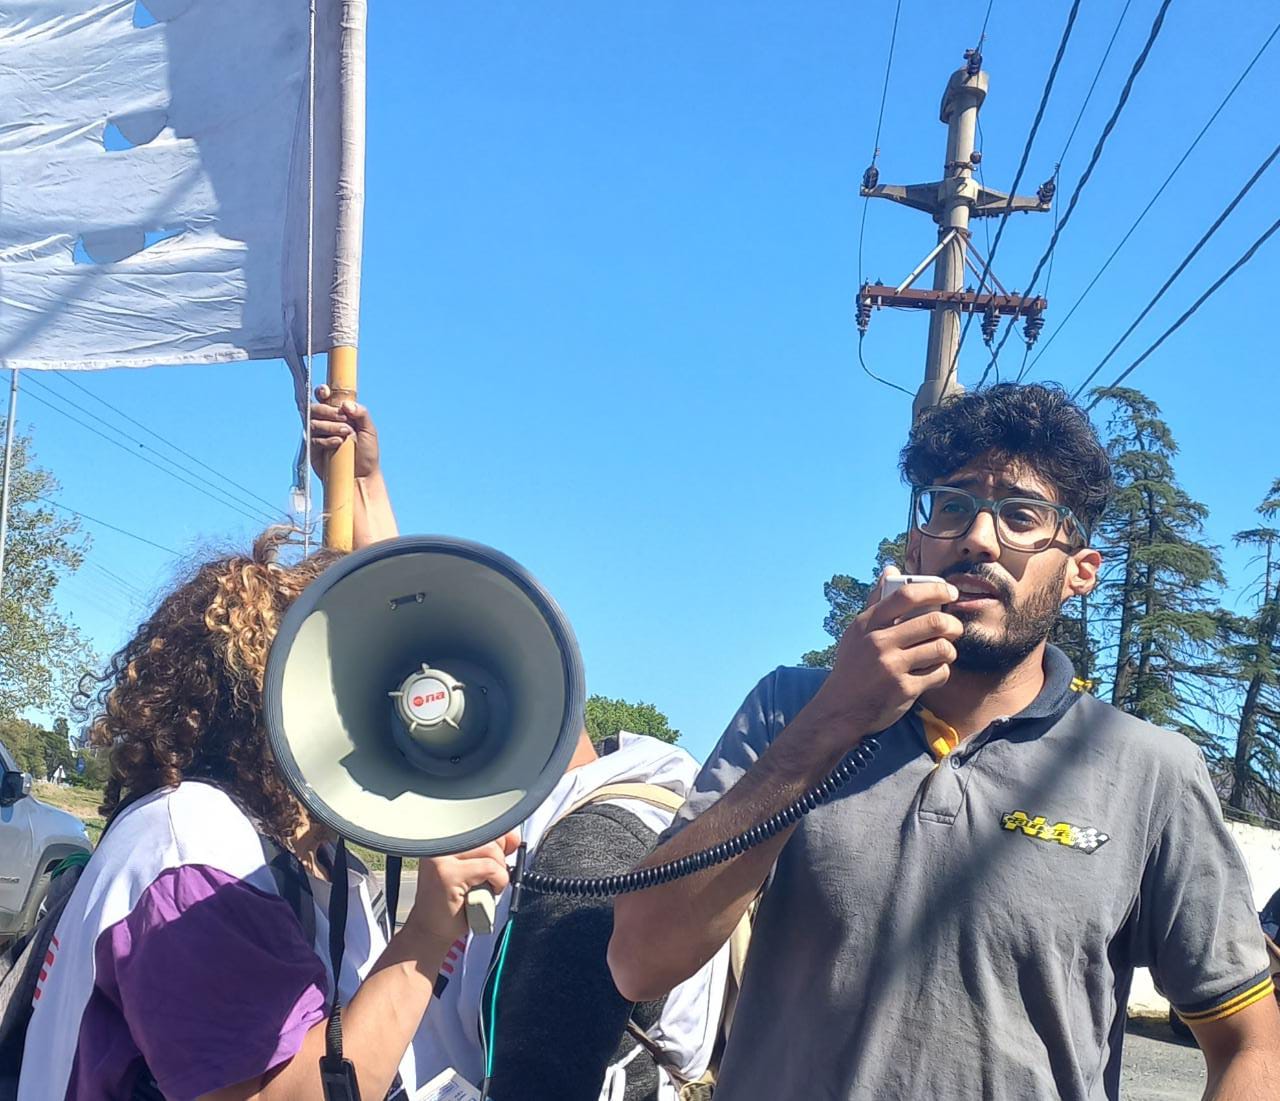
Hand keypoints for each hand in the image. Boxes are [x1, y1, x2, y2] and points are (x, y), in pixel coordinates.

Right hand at [308, 385, 379, 478]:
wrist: (363, 476)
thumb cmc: (367, 452)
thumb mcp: (369, 430)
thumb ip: (362, 413)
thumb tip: (346, 404)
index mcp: (338, 414)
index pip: (324, 397)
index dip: (321, 392)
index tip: (325, 392)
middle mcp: (325, 422)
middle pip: (315, 408)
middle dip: (328, 412)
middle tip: (346, 421)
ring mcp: (317, 436)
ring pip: (313, 423)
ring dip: (330, 426)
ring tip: (346, 434)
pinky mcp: (312, 450)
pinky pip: (313, 440)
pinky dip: (327, 440)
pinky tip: (338, 444)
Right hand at [404, 832, 519, 944]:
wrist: (429, 930)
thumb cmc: (453, 902)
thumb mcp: (475, 870)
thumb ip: (491, 851)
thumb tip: (512, 838)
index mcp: (444, 838)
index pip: (482, 824)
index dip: (500, 838)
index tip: (506, 851)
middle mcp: (439, 843)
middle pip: (489, 836)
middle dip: (499, 860)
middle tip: (489, 880)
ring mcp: (441, 858)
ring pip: (491, 852)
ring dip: (498, 874)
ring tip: (485, 888)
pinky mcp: (448, 874)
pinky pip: (489, 868)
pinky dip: (497, 882)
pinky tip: (486, 894)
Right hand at [806, 566, 962, 748]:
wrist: (840, 710)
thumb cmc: (853, 667)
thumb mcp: (857, 632)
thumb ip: (876, 601)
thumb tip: (891, 569)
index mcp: (867, 624)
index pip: (906, 596)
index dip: (935, 590)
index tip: (950, 593)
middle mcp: (878, 642)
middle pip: (933, 622)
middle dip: (952, 624)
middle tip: (954, 628)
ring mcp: (891, 666)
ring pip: (941, 648)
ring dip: (950, 650)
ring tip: (944, 652)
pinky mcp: (904, 689)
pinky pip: (939, 673)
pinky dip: (942, 672)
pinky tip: (933, 672)